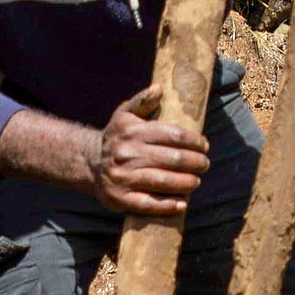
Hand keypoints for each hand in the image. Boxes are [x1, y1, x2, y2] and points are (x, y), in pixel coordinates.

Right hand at [88, 85, 208, 215]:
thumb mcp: (124, 115)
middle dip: (194, 162)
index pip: (172, 135)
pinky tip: (182, 203)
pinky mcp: (119, 198)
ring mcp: (122, 177)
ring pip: (161, 181)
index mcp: (131, 132)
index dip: (193, 141)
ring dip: (185, 183)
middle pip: (171, 159)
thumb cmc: (117, 138)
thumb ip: (142, 101)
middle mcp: (125, 153)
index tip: (204, 146)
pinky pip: (147, 203)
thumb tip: (159, 89)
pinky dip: (167, 205)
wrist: (89, 164)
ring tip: (196, 181)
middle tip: (205, 164)